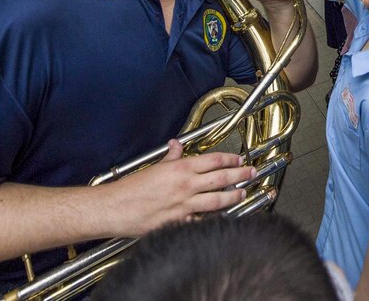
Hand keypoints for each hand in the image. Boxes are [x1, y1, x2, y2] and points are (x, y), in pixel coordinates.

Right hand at [104, 140, 254, 235]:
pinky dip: (214, 218)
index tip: (239, 160)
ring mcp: (184, 205)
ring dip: (234, 196)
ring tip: (243, 193)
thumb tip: (177, 145)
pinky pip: (203, 220)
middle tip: (252, 173)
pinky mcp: (180, 222)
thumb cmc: (131, 188)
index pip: (213, 161)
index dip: (230, 160)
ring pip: (218, 200)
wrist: (116, 208)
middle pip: (221, 178)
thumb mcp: (154, 166)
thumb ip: (171, 157)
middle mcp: (186, 186)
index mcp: (180, 169)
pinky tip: (224, 217)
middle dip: (240, 175)